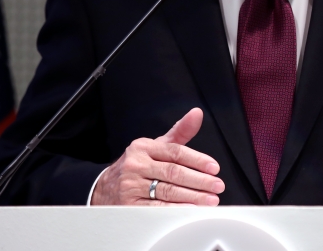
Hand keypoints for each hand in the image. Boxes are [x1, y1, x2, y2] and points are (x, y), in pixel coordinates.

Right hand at [91, 107, 224, 205]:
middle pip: (173, 172)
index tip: (214, 168)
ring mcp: (131, 185)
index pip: (175, 152)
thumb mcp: (155, 146)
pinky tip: (190, 209)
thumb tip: (197, 114)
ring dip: (192, 196)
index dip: (197, 160)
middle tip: (217, 186)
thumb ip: (179, 132)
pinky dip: (175, 209)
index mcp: (144, 147)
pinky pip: (156, 208)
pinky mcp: (128, 205)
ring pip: (167, 191)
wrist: (104, 188)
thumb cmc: (138, 165)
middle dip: (199, 180)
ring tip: (210, 199)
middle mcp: (136, 165)